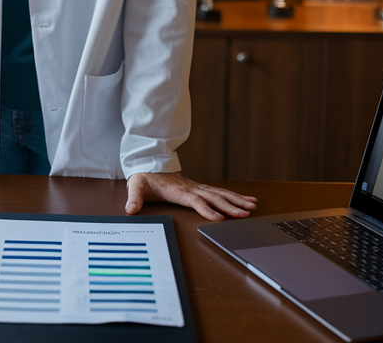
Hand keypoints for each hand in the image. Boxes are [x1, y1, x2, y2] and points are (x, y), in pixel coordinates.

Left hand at [125, 172, 257, 220]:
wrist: (148, 164)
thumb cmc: (144, 177)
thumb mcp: (136, 186)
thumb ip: (133, 198)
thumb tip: (130, 210)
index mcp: (177, 190)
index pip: (194, 200)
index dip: (206, 209)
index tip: (219, 218)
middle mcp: (191, 187)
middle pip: (213, 197)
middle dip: (230, 206)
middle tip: (245, 214)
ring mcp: (197, 186)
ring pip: (220, 193)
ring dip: (237, 200)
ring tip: (252, 207)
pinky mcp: (200, 188)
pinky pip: (220, 192)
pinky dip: (234, 195)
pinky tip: (247, 200)